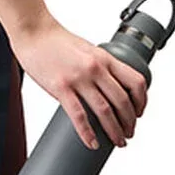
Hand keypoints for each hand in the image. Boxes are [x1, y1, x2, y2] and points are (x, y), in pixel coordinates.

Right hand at [10, 15, 147, 150]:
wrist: (33, 31)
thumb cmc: (57, 40)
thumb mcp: (87, 49)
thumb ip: (99, 67)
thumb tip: (108, 90)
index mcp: (104, 57)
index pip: (135, 81)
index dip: (142, 101)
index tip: (139, 113)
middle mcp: (95, 67)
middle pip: (122, 101)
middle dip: (129, 122)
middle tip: (129, 133)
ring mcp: (78, 78)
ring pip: (105, 111)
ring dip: (114, 131)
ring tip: (117, 141)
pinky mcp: (60, 87)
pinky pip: (79, 116)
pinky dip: (88, 133)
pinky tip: (92, 142)